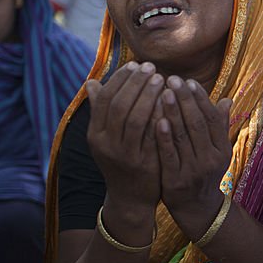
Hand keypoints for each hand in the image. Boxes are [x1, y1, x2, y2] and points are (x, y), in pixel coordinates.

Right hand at [84, 61, 162, 209]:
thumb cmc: (121, 160)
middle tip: (151, 67)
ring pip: (135, 118)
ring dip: (149, 95)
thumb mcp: (105, 137)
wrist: (130, 197)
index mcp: (94, 134)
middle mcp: (105, 144)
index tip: (134, 64)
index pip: (105, 99)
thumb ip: (101, 111)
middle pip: (119, 105)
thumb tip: (91, 82)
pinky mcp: (143, 164)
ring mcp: (124, 155)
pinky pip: (152, 135)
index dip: (120, 79)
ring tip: (162, 79)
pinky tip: (170, 102)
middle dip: (136, 83)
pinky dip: (160, 115)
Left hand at [154, 76, 233, 240]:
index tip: (188, 81)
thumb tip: (227, 99)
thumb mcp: (216, 151)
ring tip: (163, 91)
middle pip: (198, 124)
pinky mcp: (177, 180)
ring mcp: (194, 170)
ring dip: (173, 112)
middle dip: (185, 100)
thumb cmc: (204, 172)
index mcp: (221, 149)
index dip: (200, 99)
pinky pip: (170, 155)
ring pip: (183, 136)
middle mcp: (211, 159)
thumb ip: (218, 126)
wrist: (197, 208)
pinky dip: (165, 137)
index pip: (212, 118)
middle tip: (172, 79)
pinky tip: (157, 119)